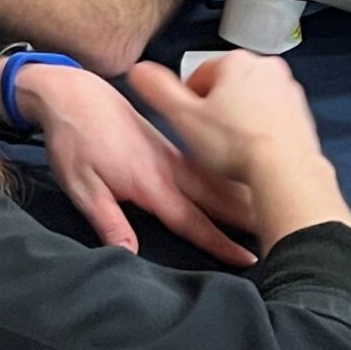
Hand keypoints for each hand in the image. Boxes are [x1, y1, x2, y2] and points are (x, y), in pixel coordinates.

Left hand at [14, 63, 258, 266]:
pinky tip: (238, 183)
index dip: (220, 243)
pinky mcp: (167, 144)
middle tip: (277, 231)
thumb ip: (109, 221)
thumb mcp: (81, 186)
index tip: (246, 258)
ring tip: (270, 211)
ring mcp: (171, 153)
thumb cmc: (74, 139)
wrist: (73, 92)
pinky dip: (227, 177)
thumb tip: (129, 254)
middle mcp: (169, 167)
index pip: (192, 221)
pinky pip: (206, 166)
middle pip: (217, 198)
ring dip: (243, 196)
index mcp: (151, 183)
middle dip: (247, 217)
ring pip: (217, 179)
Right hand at [130, 53, 350, 252]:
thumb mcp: (184, 117)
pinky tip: (252, 150)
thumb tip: (139, 71)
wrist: (285, 169)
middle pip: (228, 85)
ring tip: (230, 146)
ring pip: (251, 100)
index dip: (189, 99)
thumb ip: (159, 91)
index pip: (201, 72)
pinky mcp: (301, 112)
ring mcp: (287, 89)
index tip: (188, 120)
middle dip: (216, 107)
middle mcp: (266, 68)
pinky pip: (272, 116)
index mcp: (236, 62)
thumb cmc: (238, 145)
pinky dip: (260, 129)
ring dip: (239, 118)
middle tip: (207, 136)